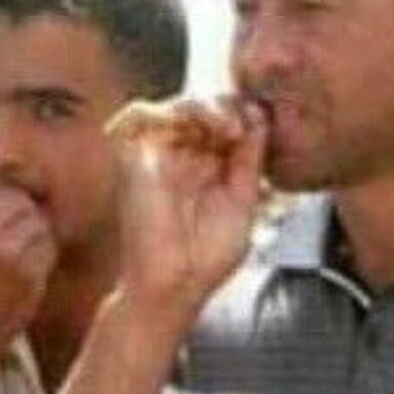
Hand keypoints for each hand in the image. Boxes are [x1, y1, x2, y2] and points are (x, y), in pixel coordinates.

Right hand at [0, 186, 55, 359]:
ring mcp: (2, 251)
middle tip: (21, 244)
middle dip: (28, 219)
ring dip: (38, 240)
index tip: (9, 225)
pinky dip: (44, 261)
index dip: (11, 204)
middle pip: (22, 203)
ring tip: (22, 262)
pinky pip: (48, 250)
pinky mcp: (26, 273)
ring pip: (39, 225)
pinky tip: (27, 278)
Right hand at [108, 97, 266, 319]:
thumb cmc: (205, 260)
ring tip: (228, 128)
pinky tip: (197, 129)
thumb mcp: (242, 203)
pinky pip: (139, 113)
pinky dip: (169, 110)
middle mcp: (180, 159)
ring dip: (205, 106)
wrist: (174, 287)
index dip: (244, 115)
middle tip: (246, 126)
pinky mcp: (130, 158)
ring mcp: (155, 157)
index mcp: (207, 169)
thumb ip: (249, 161)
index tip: (263, 120)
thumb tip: (258, 120)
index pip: (224, 124)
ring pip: (175, 106)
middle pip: (201, 108)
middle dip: (228, 107)